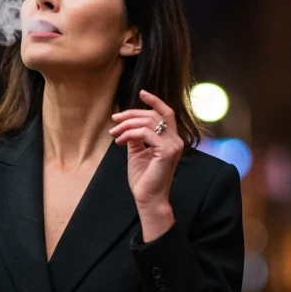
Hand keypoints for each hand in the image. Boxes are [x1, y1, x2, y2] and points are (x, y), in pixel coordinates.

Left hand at [109, 89, 183, 209]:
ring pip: (149, 122)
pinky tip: (120, 142)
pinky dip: (130, 134)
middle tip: (115, 120)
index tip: (141, 93)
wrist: (147, 198)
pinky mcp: (167, 151)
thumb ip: (136, 137)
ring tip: (114, 134)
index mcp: (171, 139)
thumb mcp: (137, 152)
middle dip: (132, 114)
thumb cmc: (143, 178)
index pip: (166, 113)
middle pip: (155, 115)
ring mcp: (173, 145)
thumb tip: (128, 124)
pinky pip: (146, 133)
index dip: (154, 101)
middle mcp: (176, 140)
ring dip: (127, 125)